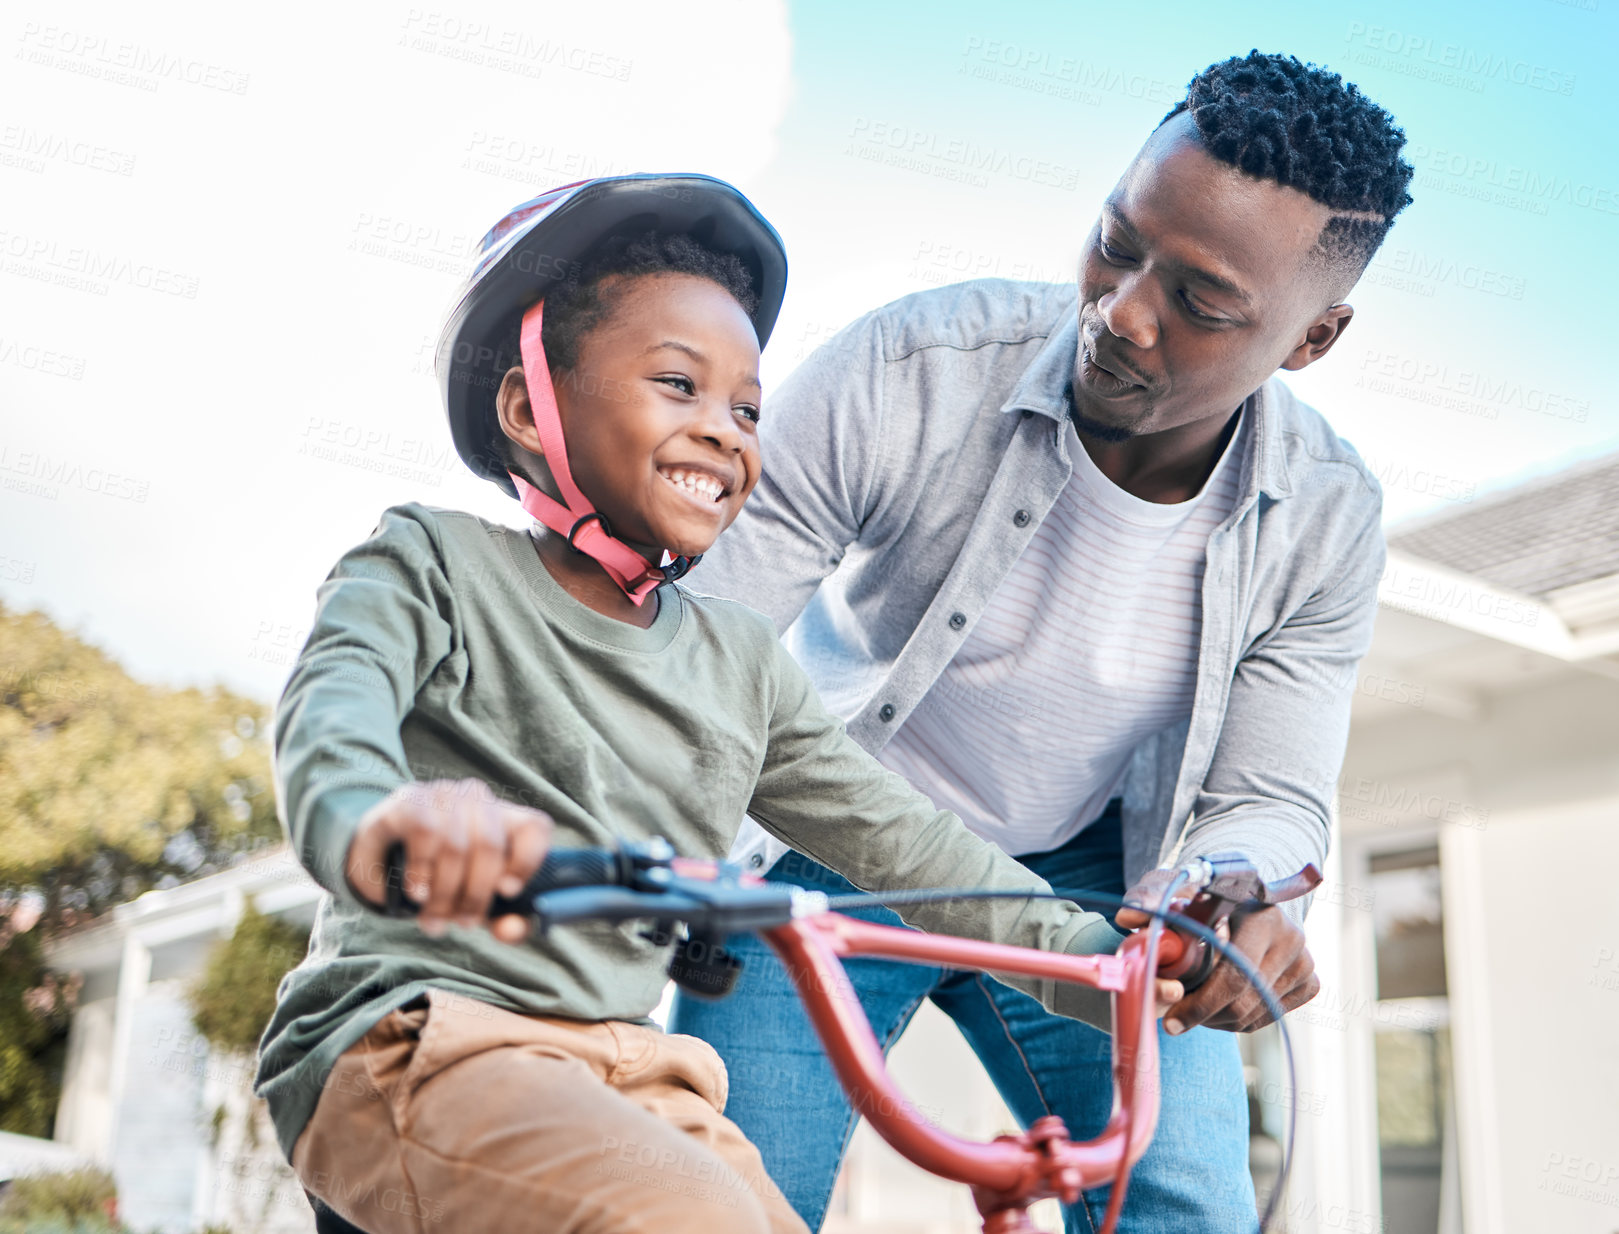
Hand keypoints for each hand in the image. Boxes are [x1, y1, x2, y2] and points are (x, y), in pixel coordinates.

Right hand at [346, 778, 552, 943]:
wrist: (378, 860)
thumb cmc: (437, 880)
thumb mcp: (472, 902)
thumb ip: (501, 920)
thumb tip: (512, 930)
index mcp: (504, 819)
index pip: (537, 827)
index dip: (528, 862)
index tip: (507, 893)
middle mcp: (478, 799)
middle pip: (491, 845)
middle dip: (474, 895)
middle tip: (461, 924)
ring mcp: (443, 794)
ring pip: (456, 846)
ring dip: (443, 893)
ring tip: (432, 918)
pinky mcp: (410, 799)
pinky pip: (426, 832)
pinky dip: (422, 870)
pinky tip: (416, 892)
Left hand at [1118, 873, 1319, 1033]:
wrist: (1245, 898)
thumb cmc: (1203, 896)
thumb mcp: (1173, 889)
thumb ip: (1150, 899)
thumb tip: (1127, 917)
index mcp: (1262, 914)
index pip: (1234, 975)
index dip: (1199, 1004)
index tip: (1169, 1021)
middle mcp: (1292, 938)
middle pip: (1244, 1001)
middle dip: (1204, 1015)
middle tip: (1174, 1018)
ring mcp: (1304, 962)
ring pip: (1256, 1014)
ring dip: (1219, 1019)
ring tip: (1195, 1002)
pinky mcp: (1309, 981)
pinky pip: (1268, 1017)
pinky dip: (1240, 1019)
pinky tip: (1221, 1001)